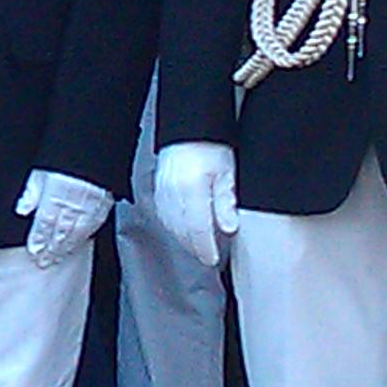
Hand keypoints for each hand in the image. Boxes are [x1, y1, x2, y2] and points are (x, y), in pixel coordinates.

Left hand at [17, 168, 112, 267]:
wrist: (93, 149)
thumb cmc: (66, 160)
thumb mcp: (41, 171)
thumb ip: (31, 191)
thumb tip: (22, 208)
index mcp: (56, 197)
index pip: (45, 225)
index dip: (39, 240)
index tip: (34, 251)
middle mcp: (73, 206)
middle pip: (60, 233)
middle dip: (51, 250)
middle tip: (44, 262)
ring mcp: (89, 208)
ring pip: (76, 233)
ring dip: (66, 247)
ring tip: (58, 256)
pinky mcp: (102, 205)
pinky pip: (92, 226)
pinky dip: (83, 237)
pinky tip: (77, 242)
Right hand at [149, 142, 239, 267]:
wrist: (191, 128)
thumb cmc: (212, 147)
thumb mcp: (228, 173)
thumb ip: (226, 202)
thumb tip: (229, 227)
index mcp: (191, 188)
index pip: (198, 228)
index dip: (206, 247)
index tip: (213, 258)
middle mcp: (173, 191)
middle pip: (182, 230)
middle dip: (195, 247)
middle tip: (208, 256)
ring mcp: (162, 190)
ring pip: (170, 225)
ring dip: (184, 239)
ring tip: (198, 246)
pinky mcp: (157, 188)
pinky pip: (163, 214)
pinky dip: (174, 226)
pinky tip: (183, 229)